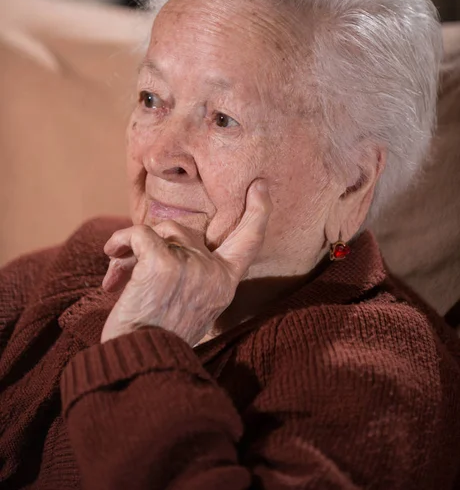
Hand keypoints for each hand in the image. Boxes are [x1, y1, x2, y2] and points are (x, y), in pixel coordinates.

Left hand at [100, 179, 271, 345]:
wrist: (140, 361)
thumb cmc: (159, 336)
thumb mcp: (192, 305)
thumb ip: (194, 273)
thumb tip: (167, 238)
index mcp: (225, 282)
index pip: (249, 242)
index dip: (258, 212)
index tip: (259, 187)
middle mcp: (213, 271)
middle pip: (186, 231)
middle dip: (158, 241)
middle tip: (129, 264)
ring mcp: (190, 265)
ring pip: (162, 230)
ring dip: (134, 246)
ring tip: (117, 274)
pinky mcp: (163, 263)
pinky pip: (139, 233)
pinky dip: (121, 239)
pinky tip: (110, 253)